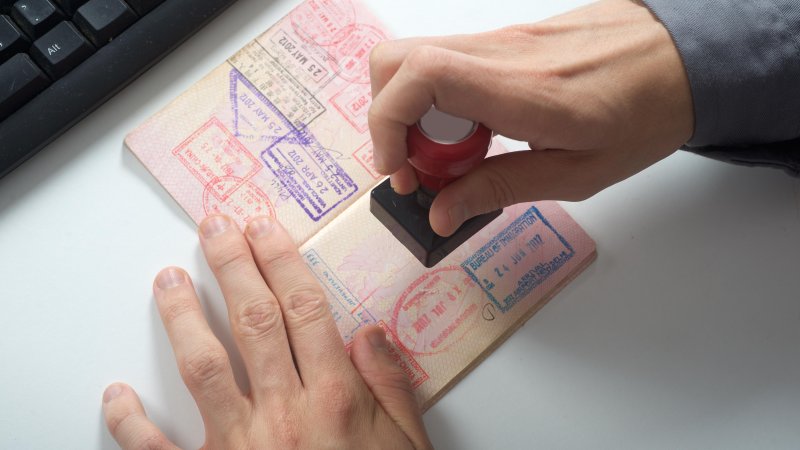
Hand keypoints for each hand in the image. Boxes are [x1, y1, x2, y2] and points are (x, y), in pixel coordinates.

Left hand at [102, 215, 431, 448]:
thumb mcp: (410, 449)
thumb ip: (393, 389)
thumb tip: (370, 334)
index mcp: (336, 401)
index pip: (306, 310)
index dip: (283, 261)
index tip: (266, 228)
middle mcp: (285, 414)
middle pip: (254, 322)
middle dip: (234, 266)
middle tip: (216, 227)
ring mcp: (241, 446)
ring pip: (204, 366)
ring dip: (183, 316)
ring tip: (169, 279)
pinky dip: (132, 425)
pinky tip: (117, 397)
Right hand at [368, 0, 692, 235]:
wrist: (680, 59)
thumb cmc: (643, 116)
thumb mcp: (577, 173)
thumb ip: (500, 189)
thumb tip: (441, 212)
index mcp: (521, 90)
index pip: (419, 76)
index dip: (386, 122)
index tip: (397, 168)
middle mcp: (498, 54)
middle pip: (395, 60)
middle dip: (389, 122)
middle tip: (421, 168)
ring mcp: (497, 41)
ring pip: (414, 61)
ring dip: (412, 114)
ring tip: (449, 157)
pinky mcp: (501, 41)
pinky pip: (444, 64)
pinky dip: (437, 103)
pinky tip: (473, 134)